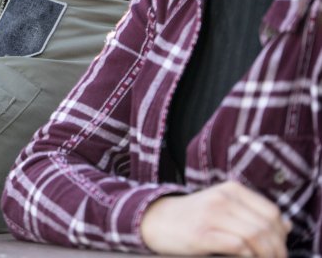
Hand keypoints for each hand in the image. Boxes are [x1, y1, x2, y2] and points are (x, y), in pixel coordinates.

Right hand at [140, 181, 289, 257]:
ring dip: (266, 254)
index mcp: (230, 189)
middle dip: (277, 248)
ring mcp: (211, 215)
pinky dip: (248, 256)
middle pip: (266, 226)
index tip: (280, 246)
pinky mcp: (201, 234)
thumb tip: (286, 226)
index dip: (281, 233)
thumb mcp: (221, 206)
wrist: (154, 220)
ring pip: (255, 235)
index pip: (271, 212)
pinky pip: (238, 246)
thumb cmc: (191, 216)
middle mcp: (222, 199)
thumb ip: (251, 212)